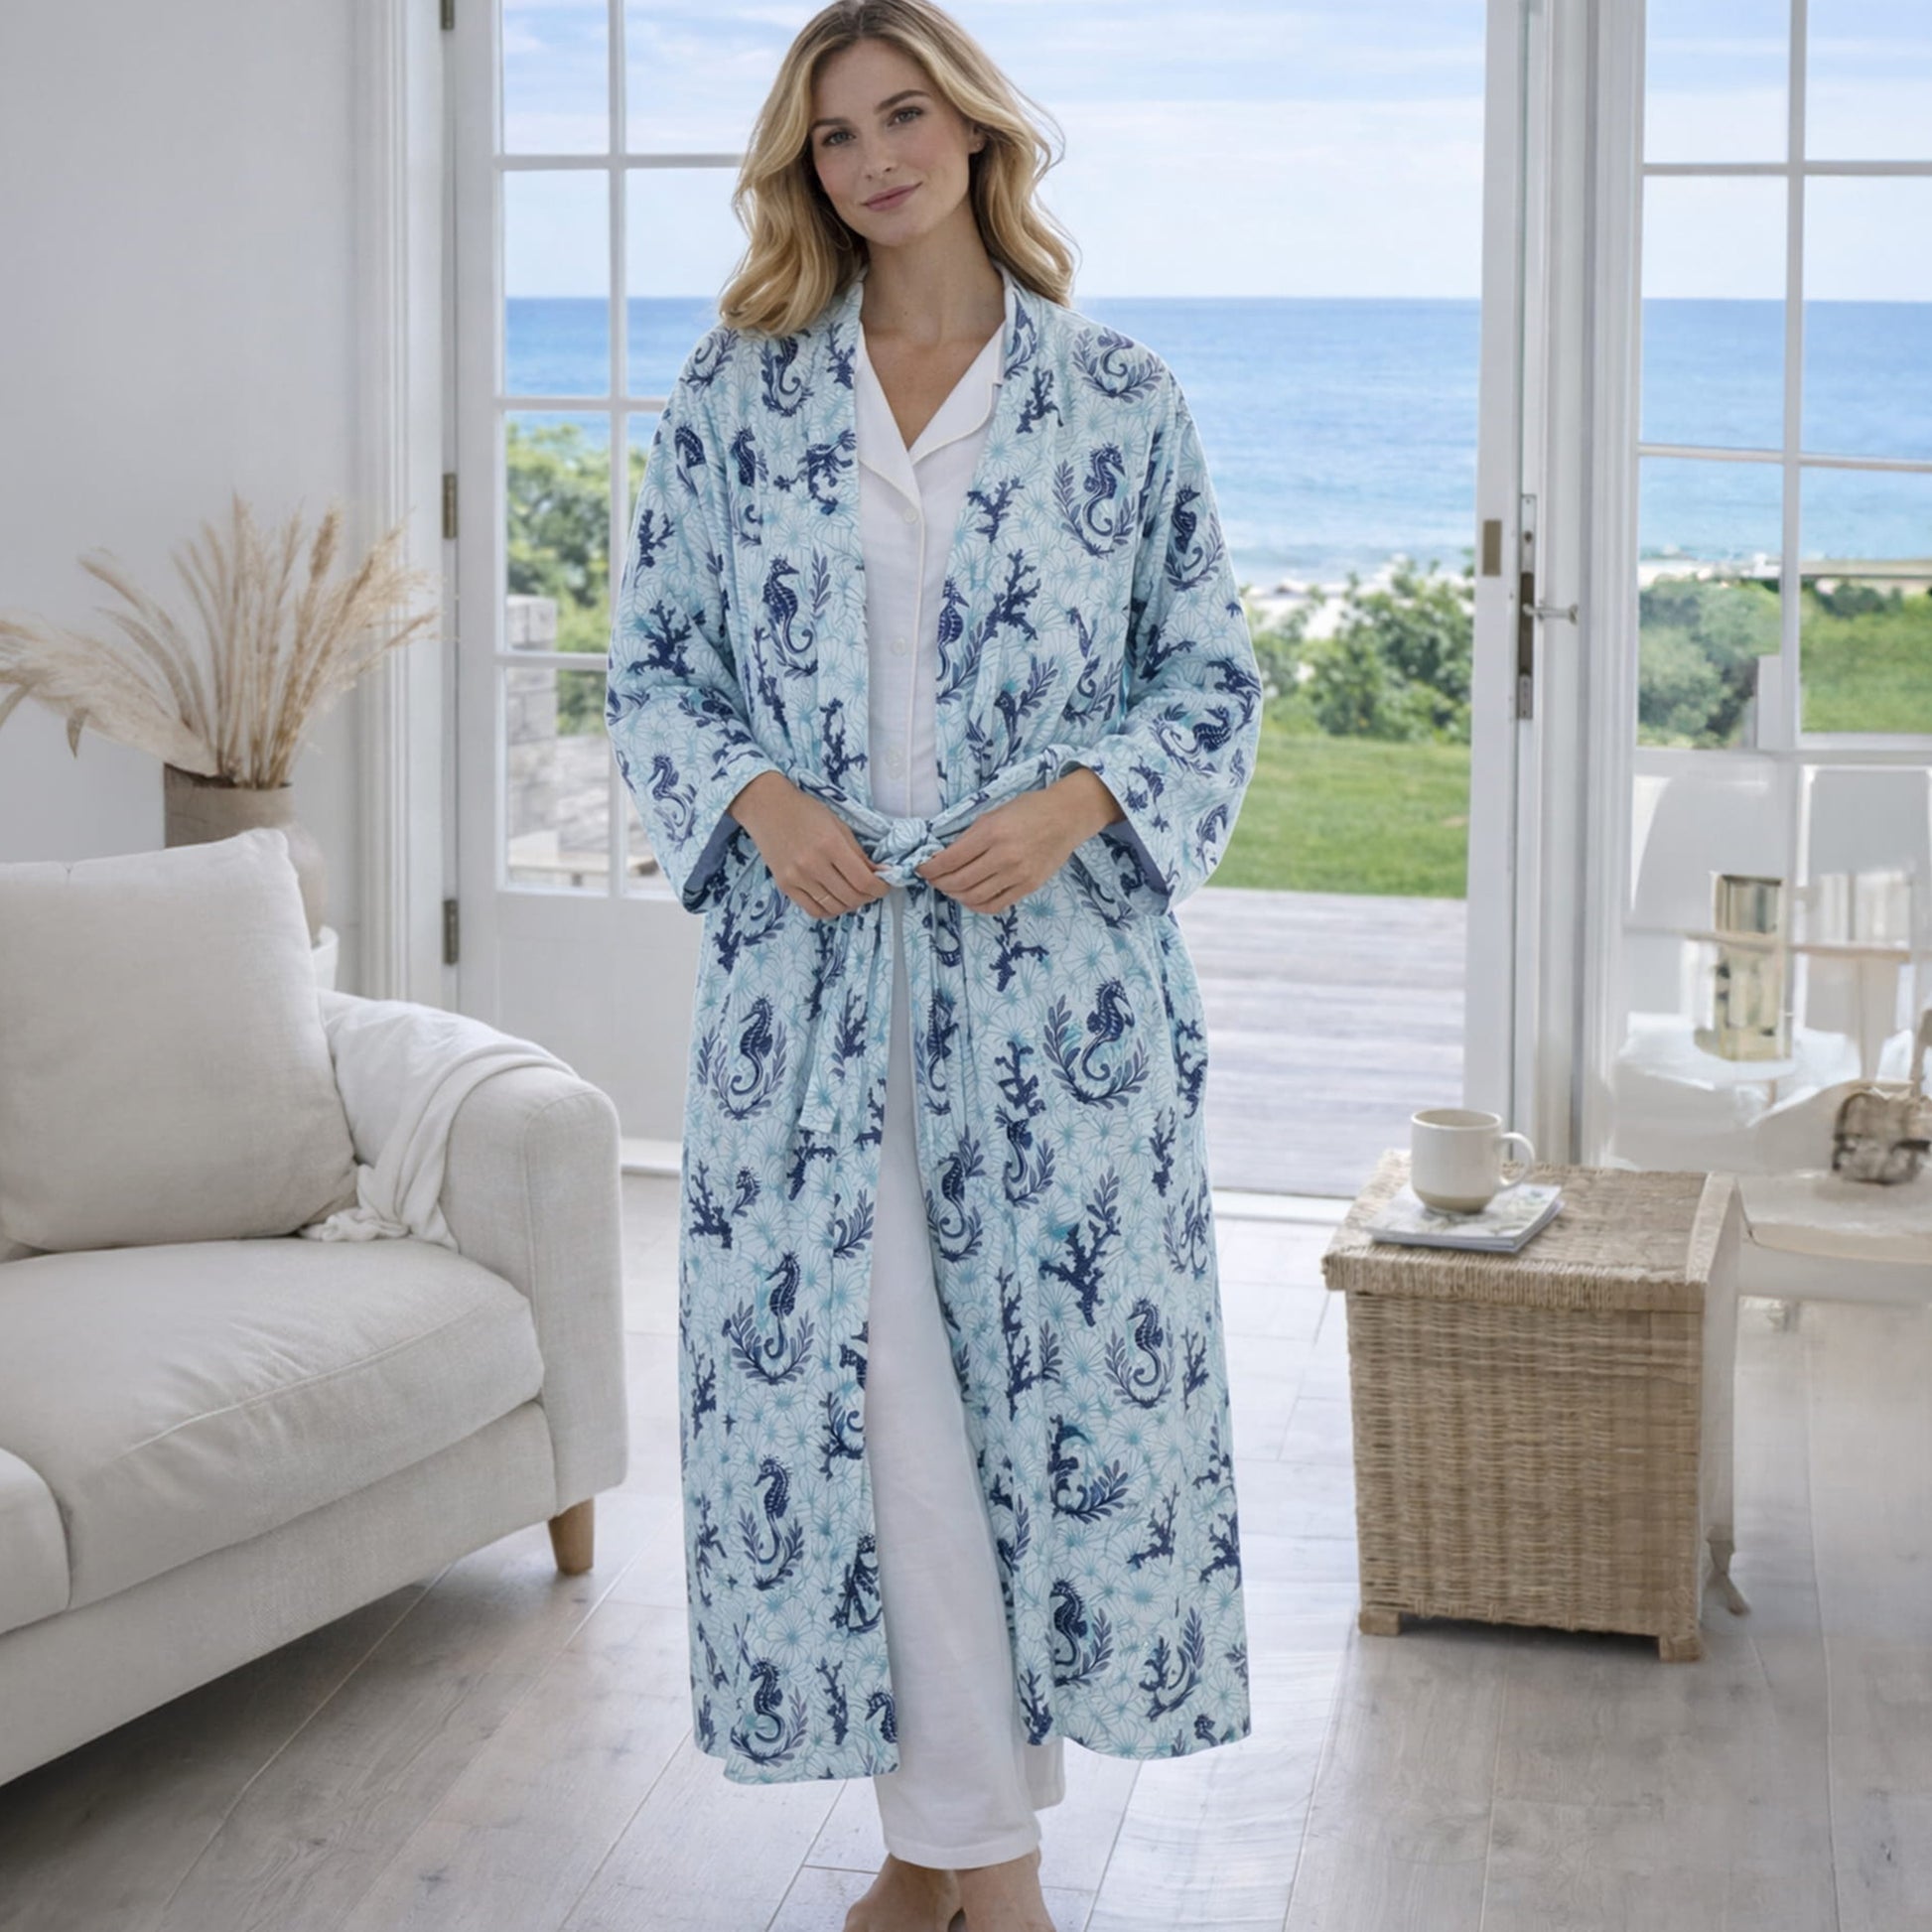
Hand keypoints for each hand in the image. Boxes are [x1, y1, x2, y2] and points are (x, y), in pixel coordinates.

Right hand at [727, 770, 889, 918]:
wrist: (767, 807)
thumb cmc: (806, 811)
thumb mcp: (838, 825)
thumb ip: (858, 853)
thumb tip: (880, 873)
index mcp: (831, 844)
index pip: (863, 880)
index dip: (879, 888)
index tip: (883, 886)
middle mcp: (813, 864)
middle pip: (851, 896)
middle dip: (867, 897)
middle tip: (871, 890)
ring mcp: (797, 877)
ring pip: (834, 907)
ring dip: (850, 904)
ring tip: (853, 894)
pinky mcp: (785, 886)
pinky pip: (814, 910)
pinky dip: (830, 909)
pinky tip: (834, 899)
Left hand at [915, 769, 1123, 914]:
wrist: (1067, 816)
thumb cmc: (1029, 809)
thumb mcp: (994, 813)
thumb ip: (970, 835)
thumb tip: (943, 855)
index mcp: (992, 832)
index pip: (950, 859)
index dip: (930, 868)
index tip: (921, 868)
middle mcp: (1004, 856)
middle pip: (959, 881)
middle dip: (939, 882)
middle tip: (933, 879)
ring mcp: (1017, 874)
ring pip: (974, 896)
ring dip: (955, 894)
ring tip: (949, 887)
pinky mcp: (1028, 886)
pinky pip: (995, 905)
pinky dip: (976, 905)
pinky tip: (969, 897)